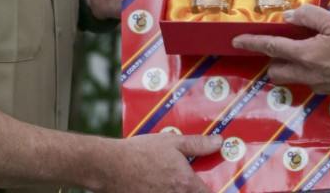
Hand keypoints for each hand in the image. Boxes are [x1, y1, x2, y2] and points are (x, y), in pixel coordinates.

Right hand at [100, 133, 220, 191]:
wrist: (110, 166)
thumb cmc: (141, 152)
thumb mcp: (172, 142)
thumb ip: (198, 144)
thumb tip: (219, 142)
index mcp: (185, 183)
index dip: (215, 191)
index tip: (217, 187)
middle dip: (196, 190)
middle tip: (196, 183)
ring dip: (179, 191)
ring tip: (174, 182)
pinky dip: (164, 192)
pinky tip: (160, 186)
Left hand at [231, 4, 329, 94]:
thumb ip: (308, 16)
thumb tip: (289, 17)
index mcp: (305, 54)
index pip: (271, 47)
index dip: (252, 42)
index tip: (237, 40)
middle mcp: (307, 73)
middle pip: (276, 70)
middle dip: (270, 60)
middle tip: (275, 45)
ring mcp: (318, 84)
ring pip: (291, 77)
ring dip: (288, 66)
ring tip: (297, 51)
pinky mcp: (328, 90)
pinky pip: (308, 81)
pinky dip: (306, 70)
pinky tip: (318, 60)